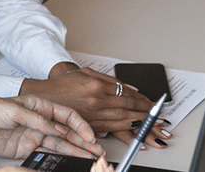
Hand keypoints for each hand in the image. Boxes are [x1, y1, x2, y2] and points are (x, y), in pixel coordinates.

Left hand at [0, 95, 104, 159]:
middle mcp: (39, 120)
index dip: (80, 125)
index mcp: (39, 105)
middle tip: (96, 150)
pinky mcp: (26, 148)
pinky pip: (47, 154)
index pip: (66, 115)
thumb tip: (53, 128)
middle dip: (83, 140)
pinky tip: (71, 160)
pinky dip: (60, 158)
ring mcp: (34, 135)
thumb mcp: (13, 110)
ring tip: (90, 156)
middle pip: (67, 131)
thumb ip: (35, 119)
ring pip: (60, 144)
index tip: (89, 135)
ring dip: (75, 150)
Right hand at [20, 63, 162, 144]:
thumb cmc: (64, 84)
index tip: (153, 103)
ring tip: (153, 127)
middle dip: (147, 114)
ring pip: (124, 122)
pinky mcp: (90, 126)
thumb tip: (130, 89)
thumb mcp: (87, 73)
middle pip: (129, 110)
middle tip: (160, 118)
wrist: (45, 97)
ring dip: (141, 125)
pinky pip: (113, 130)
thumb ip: (110, 81)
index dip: (143, 101)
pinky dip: (126, 131)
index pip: (128, 95)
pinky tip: (135, 132)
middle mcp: (97, 103)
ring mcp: (94, 116)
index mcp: (97, 87)